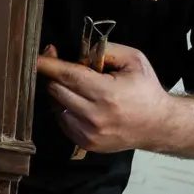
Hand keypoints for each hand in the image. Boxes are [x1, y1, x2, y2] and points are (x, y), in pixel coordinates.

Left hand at [36, 43, 170, 154]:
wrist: (159, 126)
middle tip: (63, 65)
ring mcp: (88, 134)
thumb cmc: (146, 89)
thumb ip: (106, 49)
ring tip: (79, 87)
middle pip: (56, 90)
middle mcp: (95, 117)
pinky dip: (66, 108)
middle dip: (55, 75)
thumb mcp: (133, 60)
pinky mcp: (85, 143)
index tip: (35, 57)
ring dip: (61, 92)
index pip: (68, 76)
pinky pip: (62, 120)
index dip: (48, 65)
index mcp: (107, 94)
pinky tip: (81, 102)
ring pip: (56, 106)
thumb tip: (78, 50)